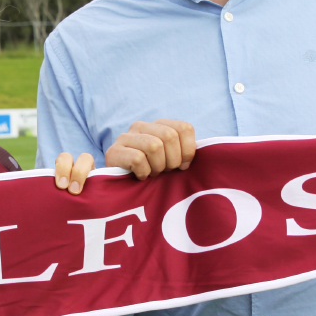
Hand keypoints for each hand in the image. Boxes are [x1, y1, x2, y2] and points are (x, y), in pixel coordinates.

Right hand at [55, 119, 196, 195]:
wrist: (123, 191)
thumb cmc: (154, 176)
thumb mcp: (173, 162)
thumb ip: (187, 153)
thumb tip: (203, 154)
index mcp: (159, 125)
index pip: (184, 128)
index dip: (188, 151)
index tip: (182, 166)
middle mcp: (141, 126)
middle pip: (169, 136)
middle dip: (171, 160)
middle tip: (165, 172)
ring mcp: (125, 137)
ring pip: (154, 145)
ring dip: (157, 167)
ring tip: (152, 174)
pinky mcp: (113, 152)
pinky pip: (138, 158)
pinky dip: (144, 172)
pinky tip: (140, 177)